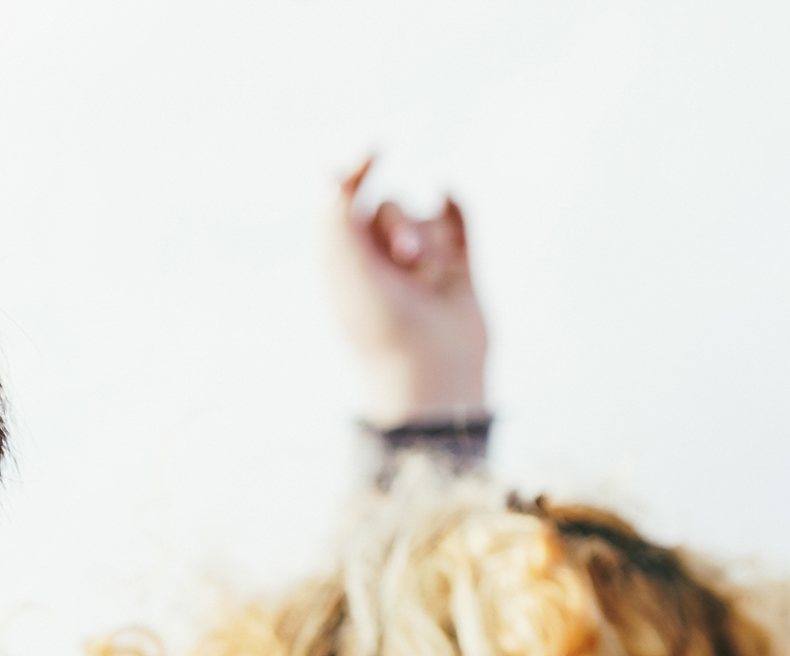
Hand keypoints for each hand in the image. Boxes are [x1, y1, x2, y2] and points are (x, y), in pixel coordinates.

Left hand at [325, 155, 487, 423]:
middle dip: (402, 226)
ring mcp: (421, 263)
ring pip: (427, 215)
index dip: (359, 171)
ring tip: (431, 277)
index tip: (376, 150)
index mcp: (345, 263)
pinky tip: (448, 197)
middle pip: (391, 207)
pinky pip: (458, 217)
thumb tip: (330, 170)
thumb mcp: (346, 267)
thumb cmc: (379, 325)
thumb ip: (335, 216)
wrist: (430, 373)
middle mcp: (379, 261)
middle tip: (406, 261)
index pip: (346, 201)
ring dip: (430, 239)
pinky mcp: (459, 267)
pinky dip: (454, 208)